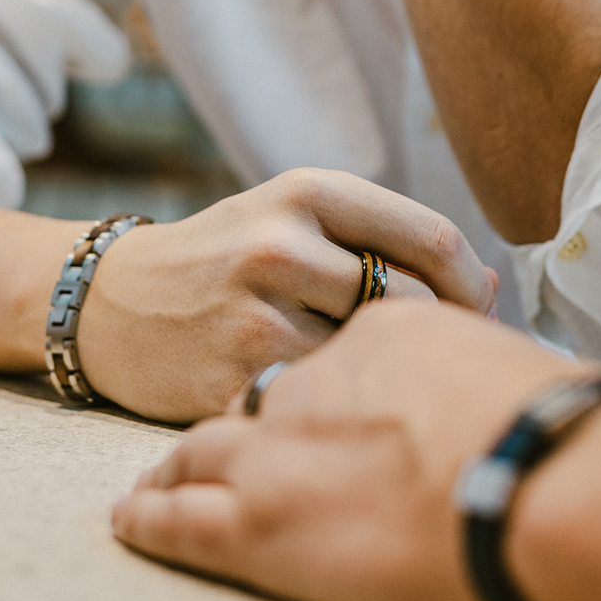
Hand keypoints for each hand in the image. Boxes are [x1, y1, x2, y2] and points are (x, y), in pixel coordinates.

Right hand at [76, 169, 496, 421]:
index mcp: (309, 193)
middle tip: (437, 359)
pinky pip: (322, 402)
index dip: (472, 286)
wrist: (111, 302)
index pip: (432, 239)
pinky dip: (337, 408)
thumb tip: (489, 284)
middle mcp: (282, 245)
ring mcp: (256, 315)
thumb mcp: (296, 217)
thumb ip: (385, 240)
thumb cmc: (226, 258)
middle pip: (411, 303)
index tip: (481, 313)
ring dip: (384, 376)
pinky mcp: (232, 378)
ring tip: (381, 380)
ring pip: (370, 358)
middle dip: (436, 337)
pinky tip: (332, 406)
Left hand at [112, 301, 581, 600]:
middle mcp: (313, 366)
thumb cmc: (540, 422)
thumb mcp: (499, 354)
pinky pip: (183, 514)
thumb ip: (461, 343)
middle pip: (259, 380)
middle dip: (244, 408)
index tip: (325, 394)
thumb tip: (468, 346)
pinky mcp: (254, 522)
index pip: (340, 333)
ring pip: (203, 445)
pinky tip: (133, 519)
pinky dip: (153, 516)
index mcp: (377, 321)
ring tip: (152, 488)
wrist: (534, 486)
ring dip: (179, 466)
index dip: (332, 367)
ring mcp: (275, 441)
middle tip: (243, 438)